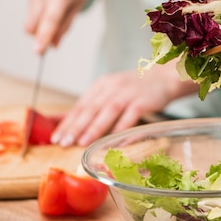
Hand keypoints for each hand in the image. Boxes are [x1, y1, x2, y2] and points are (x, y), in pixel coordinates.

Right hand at [24, 0, 99, 53]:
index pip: (50, 20)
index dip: (43, 36)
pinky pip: (31, 7)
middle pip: (31, 24)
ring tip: (58, 4)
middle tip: (53, 35)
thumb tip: (53, 46)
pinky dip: (40, 9)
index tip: (38, 51)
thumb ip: (65, 25)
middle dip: (38, 34)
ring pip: (30, 17)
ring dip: (41, 20)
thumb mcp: (79, 3)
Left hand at [50, 61, 198, 146]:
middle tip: (63, 142)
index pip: (80, 105)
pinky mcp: (143, 100)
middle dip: (75, 127)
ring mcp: (128, 93)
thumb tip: (71, 124)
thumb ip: (95, 105)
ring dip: (94, 128)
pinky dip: (121, 129)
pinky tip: (113, 141)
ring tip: (82, 143)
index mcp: (102, 85)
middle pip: (91, 108)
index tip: (56, 137)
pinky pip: (130, 116)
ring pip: (108, 111)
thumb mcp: (112, 90)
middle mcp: (113, 87)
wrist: (164, 77)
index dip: (68, 122)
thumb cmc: (135, 88)